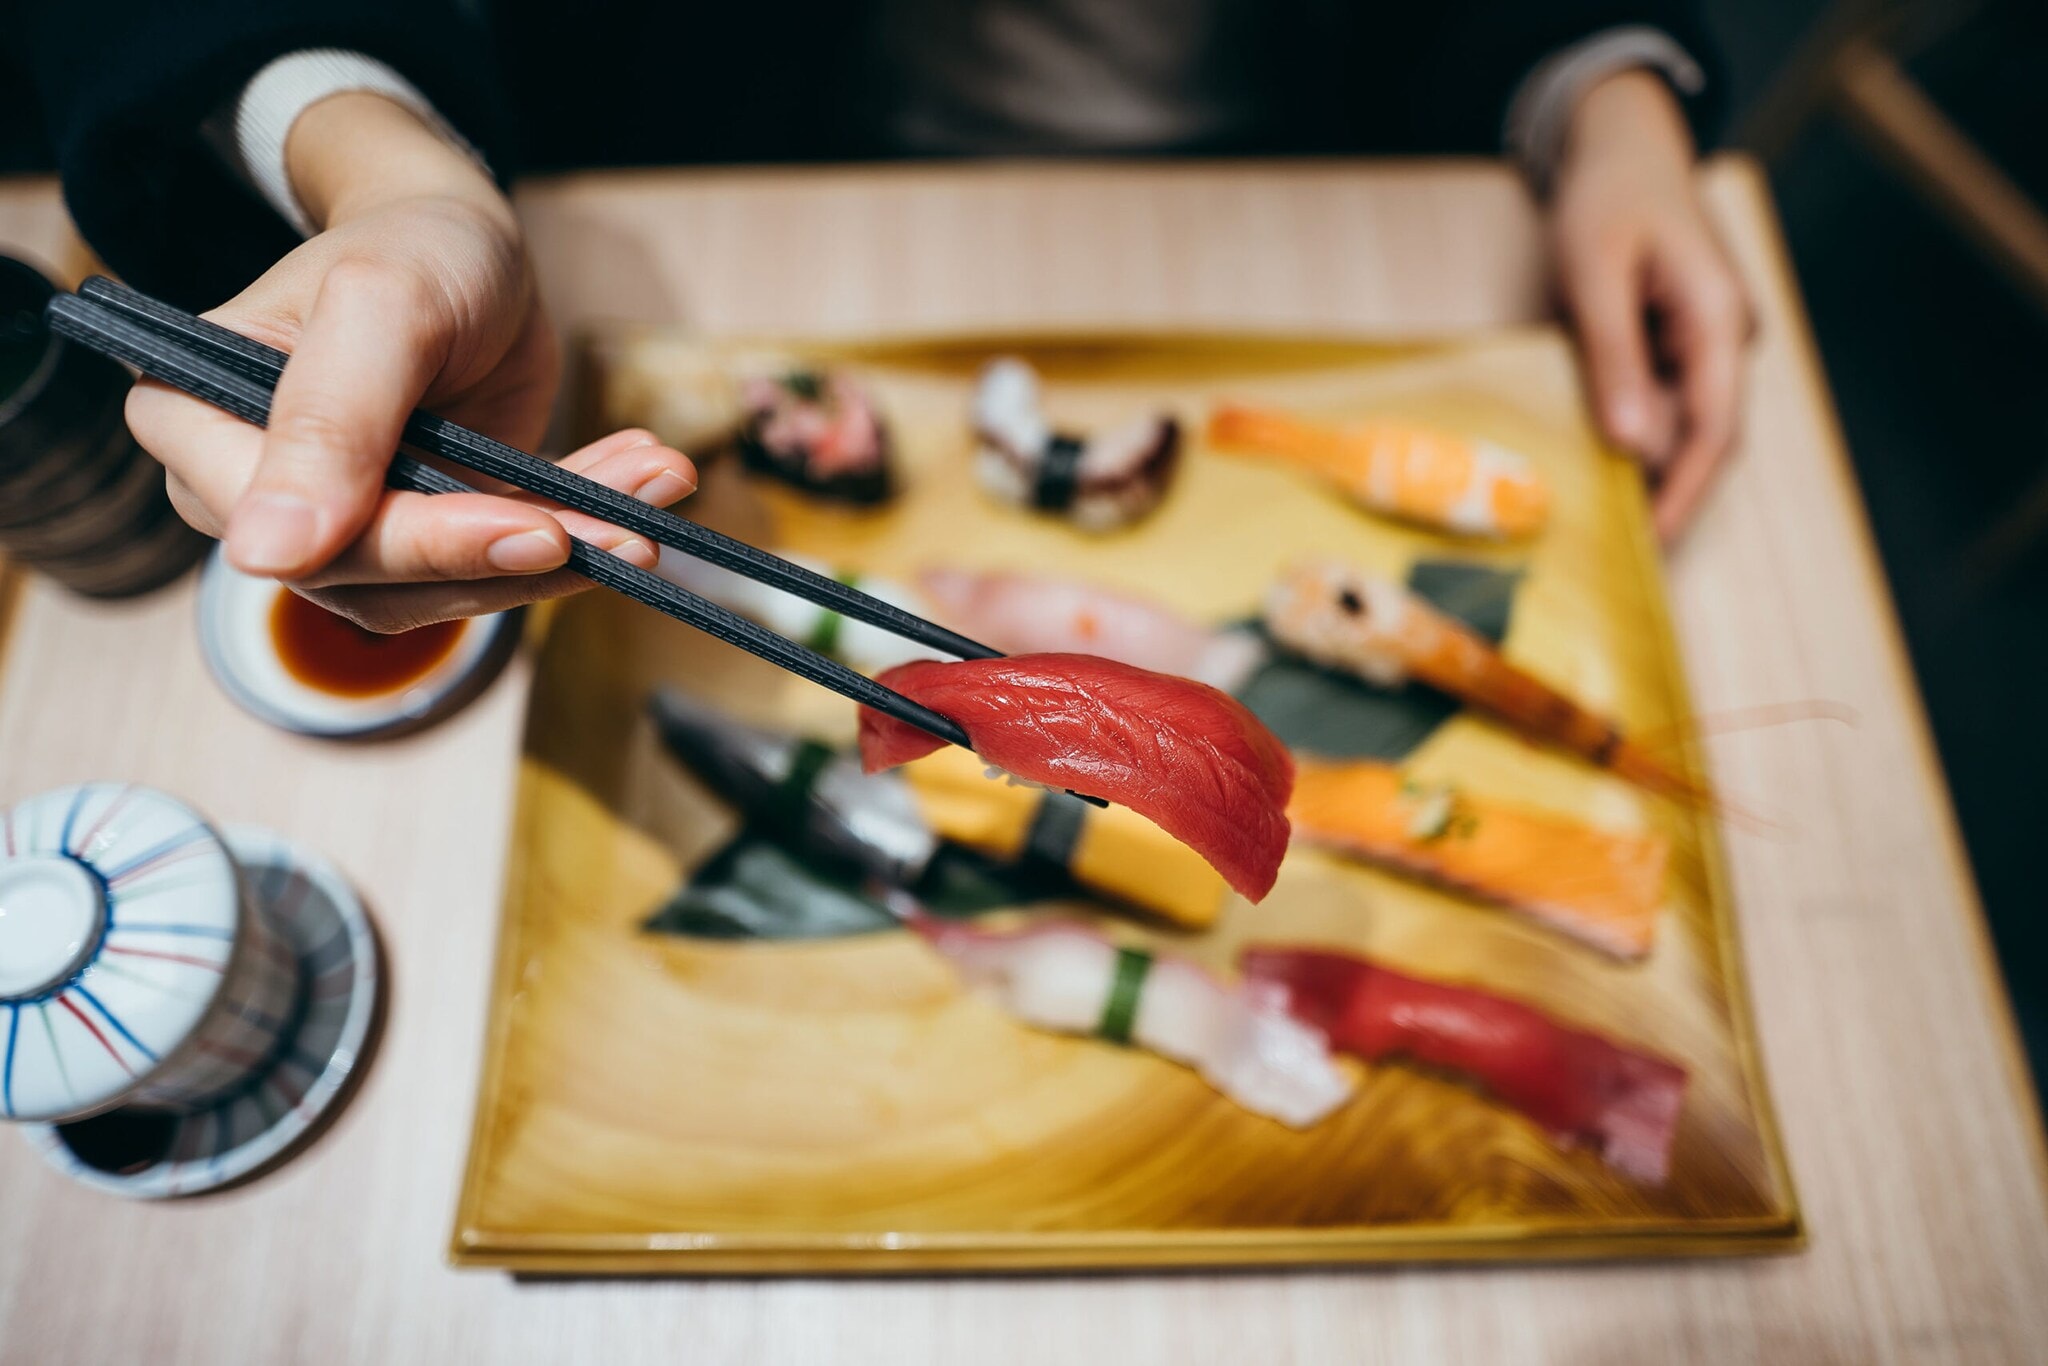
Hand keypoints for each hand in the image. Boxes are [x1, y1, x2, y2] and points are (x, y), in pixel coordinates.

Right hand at [125, 92, 696, 630]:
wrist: (466, 242)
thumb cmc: (407, 246)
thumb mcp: (378, 306)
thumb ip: (327, 423)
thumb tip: (262, 557)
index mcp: (200, 429)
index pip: (305, 533)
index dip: (423, 543)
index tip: (536, 530)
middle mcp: (259, 494)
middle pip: (384, 577)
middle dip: (518, 551)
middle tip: (625, 529)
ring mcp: (347, 522)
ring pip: (456, 586)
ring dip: (570, 545)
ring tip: (655, 487)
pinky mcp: (427, 532)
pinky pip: (504, 560)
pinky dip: (585, 526)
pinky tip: (645, 484)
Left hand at [1547, 70, 1754, 543]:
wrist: (1622, 144)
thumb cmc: (1606, 197)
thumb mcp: (1595, 273)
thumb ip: (1615, 356)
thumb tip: (1633, 445)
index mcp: (1720, 319)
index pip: (1714, 431)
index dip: (1684, 494)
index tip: (1653, 546)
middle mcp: (1726, 336)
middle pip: (1705, 436)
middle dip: (1667, 494)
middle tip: (1619, 554)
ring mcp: (1707, 339)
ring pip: (1682, 422)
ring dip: (1645, 466)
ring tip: (1600, 519)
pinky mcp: (1681, 341)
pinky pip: (1662, 398)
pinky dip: (1633, 431)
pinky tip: (1596, 461)